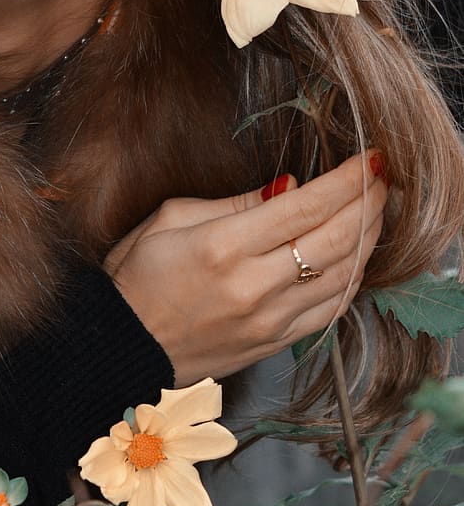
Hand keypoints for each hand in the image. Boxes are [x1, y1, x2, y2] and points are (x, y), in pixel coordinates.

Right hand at [104, 153, 387, 385]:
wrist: (123, 347)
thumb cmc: (137, 278)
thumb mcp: (169, 219)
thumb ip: (235, 203)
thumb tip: (289, 187)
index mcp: (223, 247)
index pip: (306, 205)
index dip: (348, 179)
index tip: (371, 158)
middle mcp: (253, 286)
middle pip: (337, 238)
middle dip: (368, 202)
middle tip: (381, 178)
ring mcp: (268, 319)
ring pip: (344, 275)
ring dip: (369, 238)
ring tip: (375, 210)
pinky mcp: (274, 342)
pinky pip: (331, 308)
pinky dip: (354, 278)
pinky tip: (358, 256)